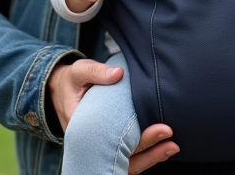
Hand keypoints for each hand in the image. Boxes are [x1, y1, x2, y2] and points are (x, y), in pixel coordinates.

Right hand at [47, 61, 178, 170]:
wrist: (62, 90)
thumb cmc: (72, 82)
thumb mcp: (78, 72)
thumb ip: (96, 71)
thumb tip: (118, 73)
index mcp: (81, 130)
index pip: (111, 142)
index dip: (137, 140)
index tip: (160, 130)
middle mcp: (92, 144)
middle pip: (122, 155)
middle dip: (148, 147)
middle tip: (169, 133)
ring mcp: (101, 147)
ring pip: (127, 162)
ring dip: (151, 156)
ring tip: (172, 147)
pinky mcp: (109, 145)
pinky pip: (128, 157)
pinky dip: (146, 155)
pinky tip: (164, 148)